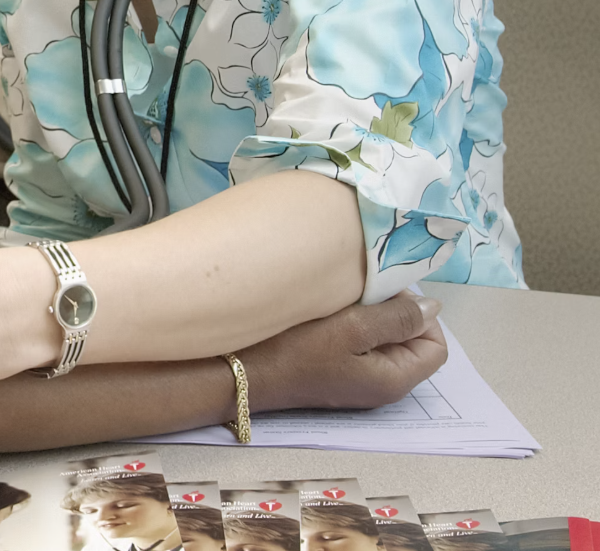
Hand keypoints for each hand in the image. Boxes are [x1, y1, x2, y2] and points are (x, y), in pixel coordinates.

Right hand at [242, 290, 447, 411]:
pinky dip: (354, 325)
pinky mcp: (338, 371)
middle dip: (394, 313)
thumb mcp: (352, 328)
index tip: (388, 295)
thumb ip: (397, 318)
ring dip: (371, 316)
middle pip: (411, 342)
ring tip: (345, 302)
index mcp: (394, 379)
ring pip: (385, 340)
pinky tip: (332, 314)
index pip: (435, 344)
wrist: (244, 373)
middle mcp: (383, 384)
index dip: (421, 316)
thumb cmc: (297, 351)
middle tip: (362, 296)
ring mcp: (359, 379)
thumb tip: (433, 308)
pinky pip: (362, 344)